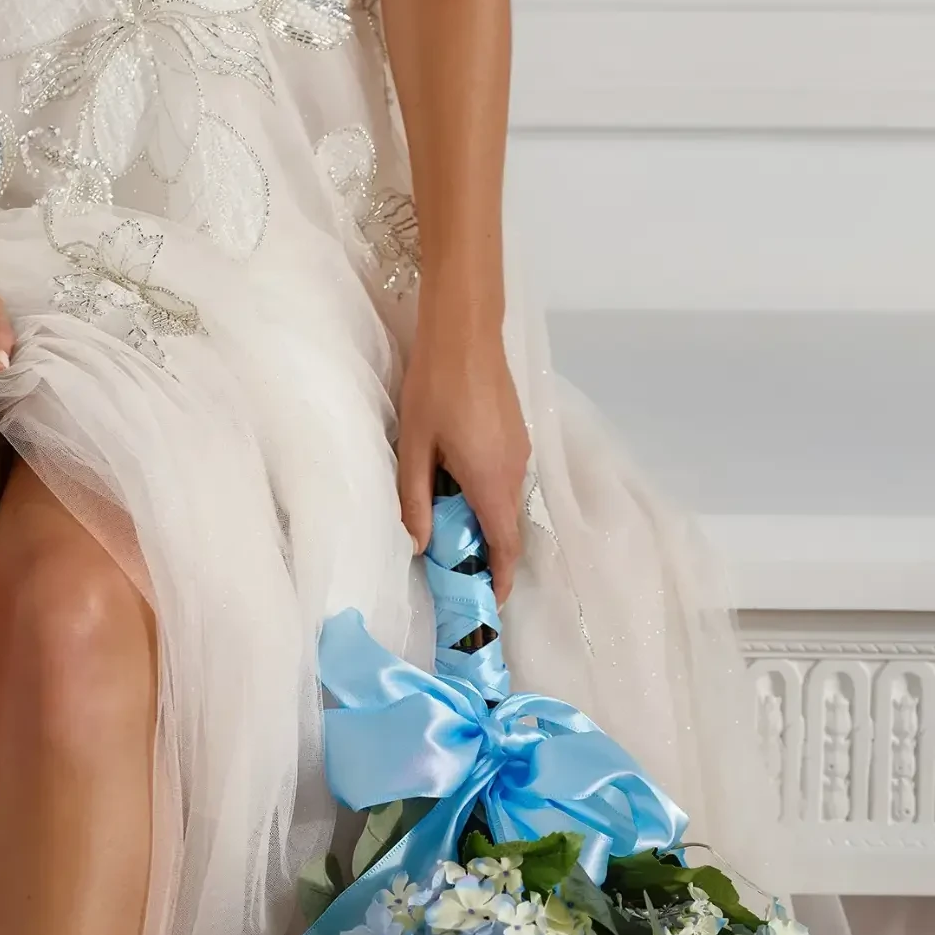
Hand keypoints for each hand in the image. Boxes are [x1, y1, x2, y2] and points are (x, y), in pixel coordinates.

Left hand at [397, 317, 529, 604]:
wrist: (465, 330)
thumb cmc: (435, 387)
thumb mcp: (414, 448)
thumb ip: (416, 501)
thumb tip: (420, 546)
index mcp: (491, 481)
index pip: (505, 547)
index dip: (499, 580)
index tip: (487, 604)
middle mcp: (514, 471)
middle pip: (506, 527)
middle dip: (484, 553)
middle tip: (451, 567)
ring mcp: (520, 450)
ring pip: (504, 501)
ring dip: (482, 520)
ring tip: (445, 525)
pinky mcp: (516, 434)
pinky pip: (504, 478)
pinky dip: (485, 494)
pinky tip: (455, 484)